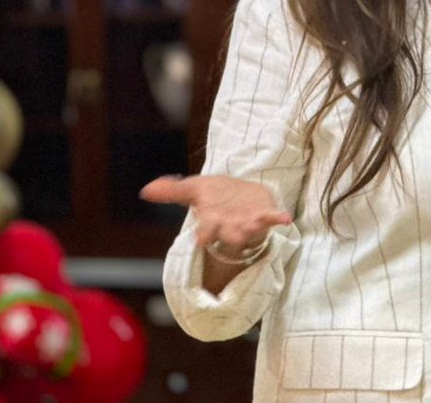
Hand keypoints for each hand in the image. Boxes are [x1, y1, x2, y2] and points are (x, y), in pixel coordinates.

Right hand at [140, 174, 291, 253]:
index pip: (206, 233)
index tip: (200, 240)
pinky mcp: (264, 215)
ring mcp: (248, 223)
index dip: (203, 236)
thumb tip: (145, 190)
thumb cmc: (216, 196)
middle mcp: (229, 227)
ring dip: (250, 229)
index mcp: (211, 223)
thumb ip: (172, 191)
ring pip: (248, 231)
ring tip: (252, 226)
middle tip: (231, 237)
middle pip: (228, 236)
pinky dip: (278, 219)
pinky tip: (285, 218)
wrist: (241, 194)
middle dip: (228, 237)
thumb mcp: (194, 190)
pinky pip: (272, 219)